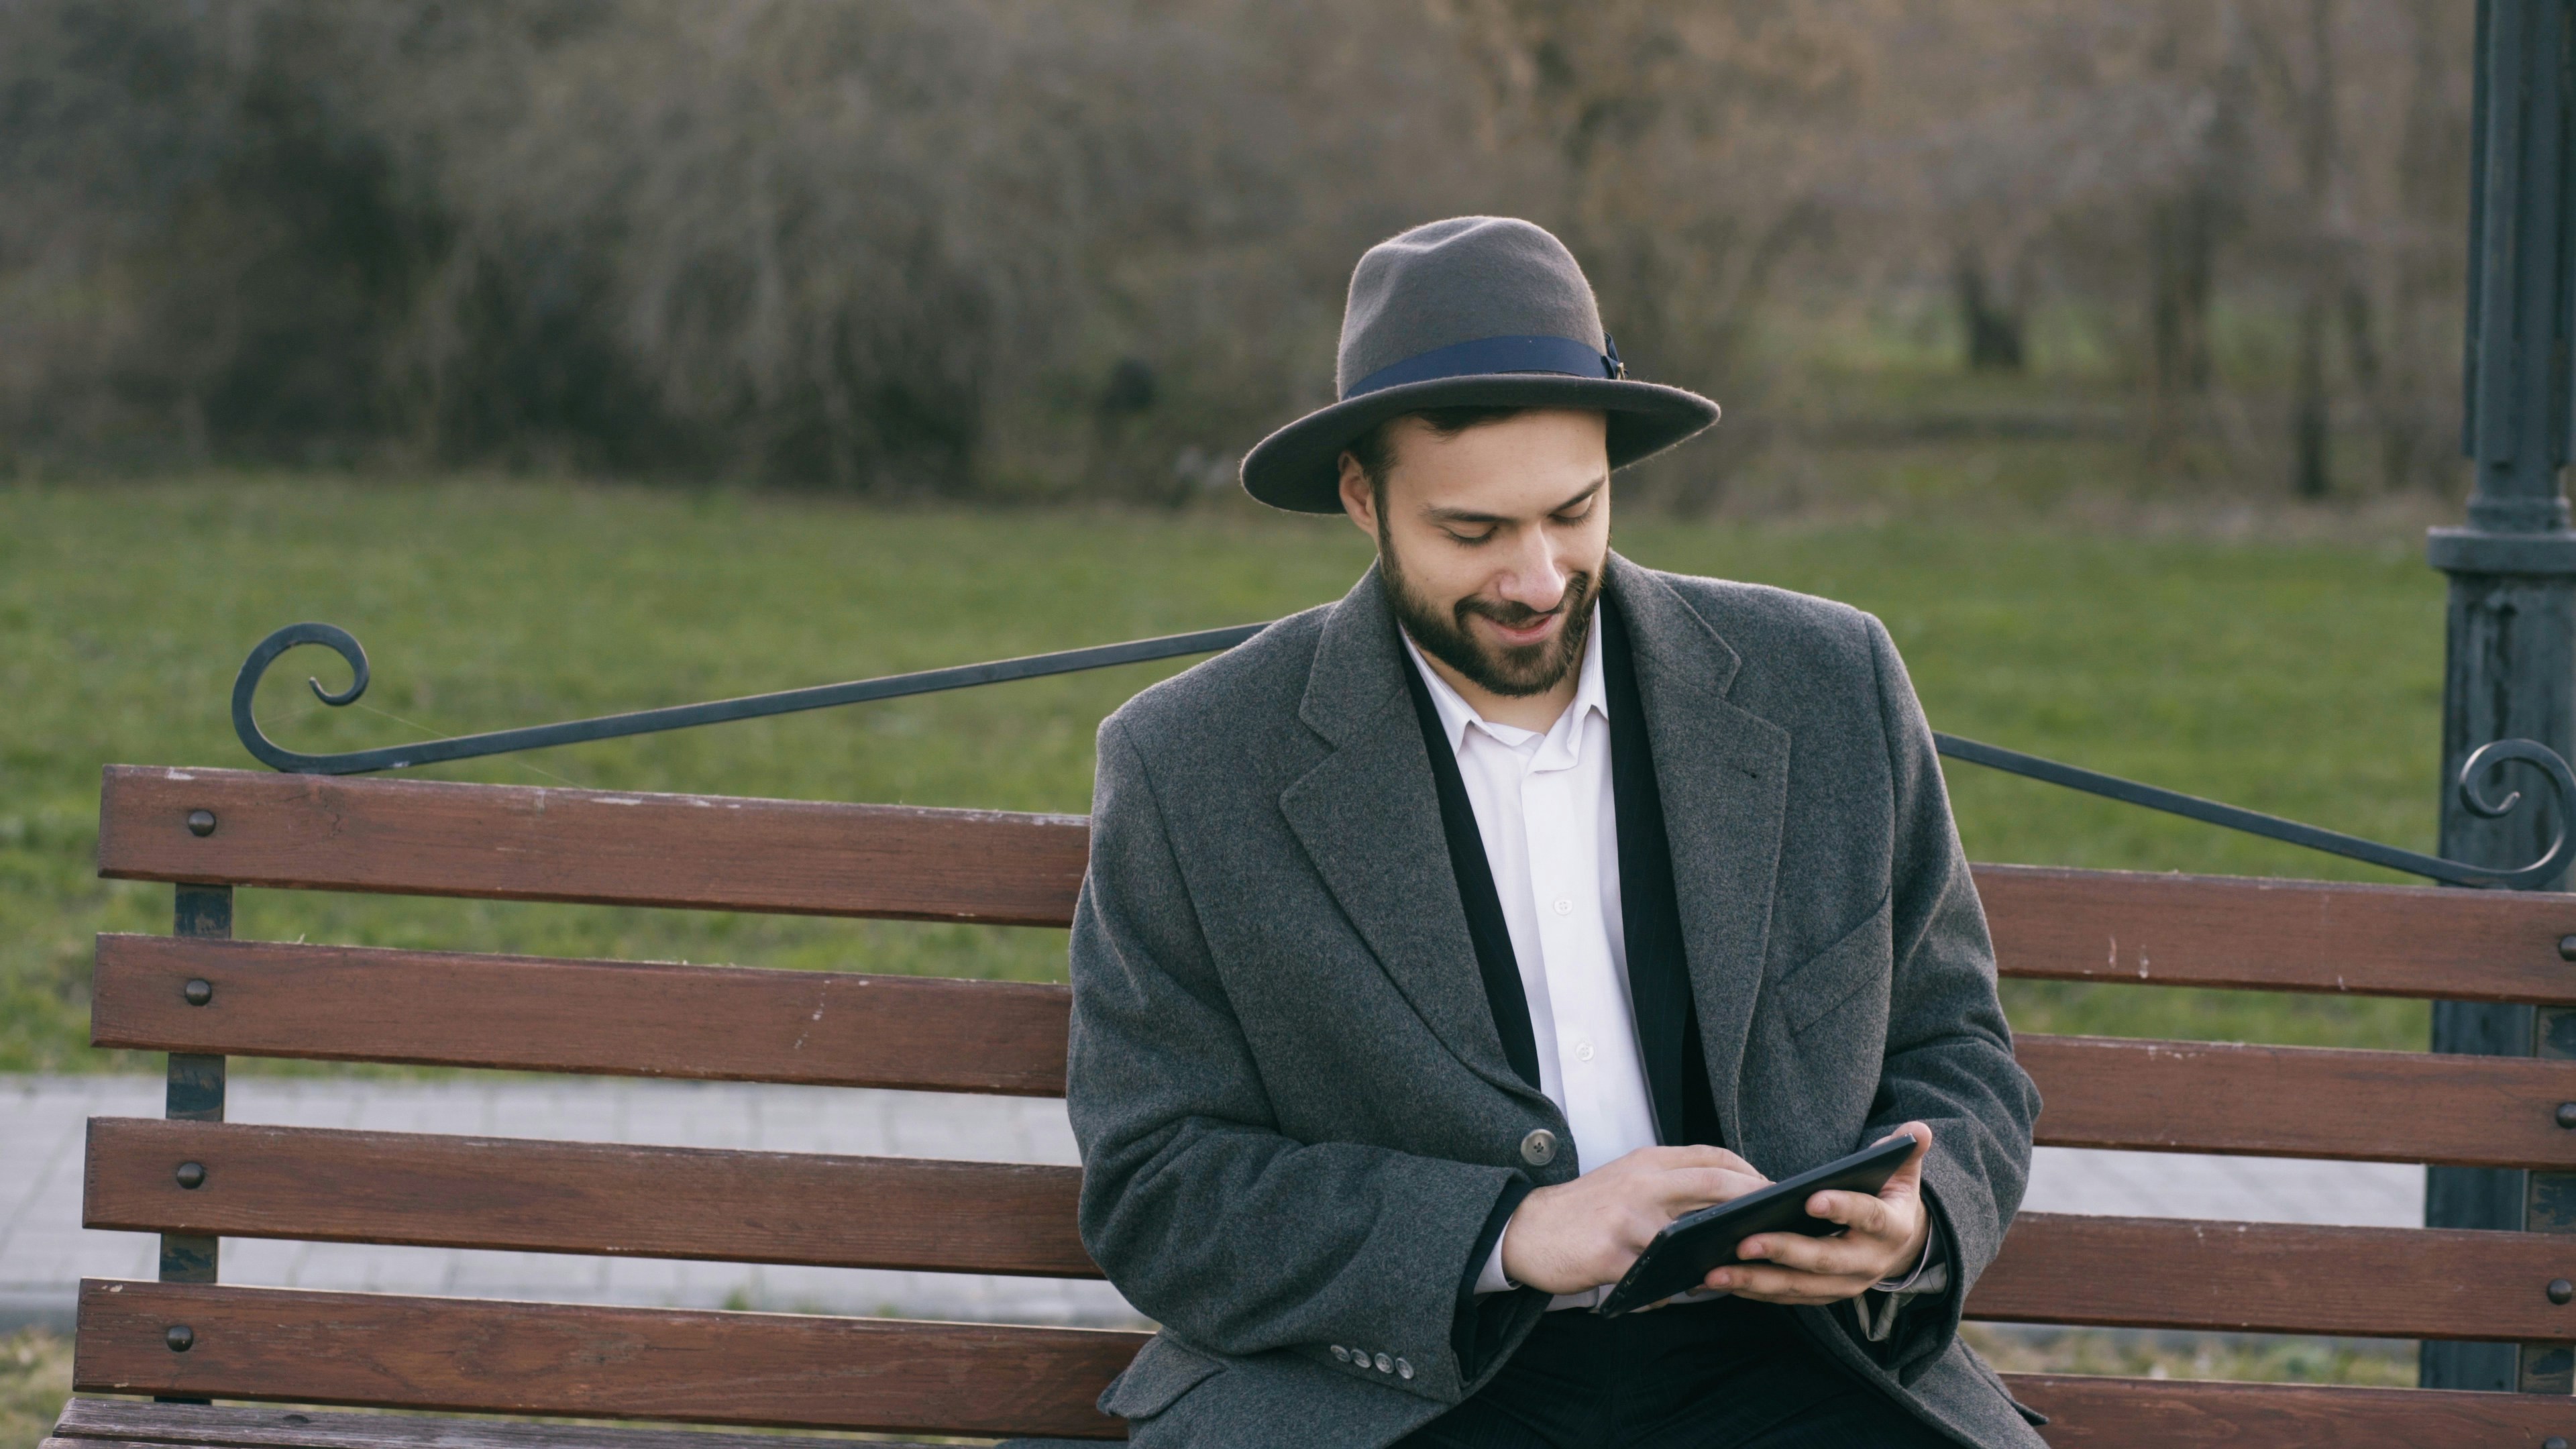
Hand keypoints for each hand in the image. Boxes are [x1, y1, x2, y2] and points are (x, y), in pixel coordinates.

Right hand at [1498, 1144, 1769, 1295]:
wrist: (1527, 1230)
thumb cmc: (1583, 1209)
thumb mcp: (1625, 1180)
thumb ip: (1667, 1183)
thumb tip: (1721, 1201)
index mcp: (1646, 1163)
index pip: (1710, 1156)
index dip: (1747, 1171)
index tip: (1771, 1189)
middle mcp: (1641, 1184)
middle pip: (1715, 1184)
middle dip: (1754, 1200)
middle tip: (1777, 1220)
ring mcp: (1627, 1219)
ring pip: (1692, 1234)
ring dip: (1717, 1253)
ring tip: (1734, 1266)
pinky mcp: (1611, 1255)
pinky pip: (1655, 1278)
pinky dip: (1668, 1290)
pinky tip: (1672, 1294)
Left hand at [1706, 1123, 1932, 1305]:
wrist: (1900, 1244)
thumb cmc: (1888, 1197)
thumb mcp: (1903, 1173)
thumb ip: (1907, 1151)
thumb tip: (1918, 1130)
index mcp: (1891, 1228)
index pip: (1869, 1217)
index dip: (1843, 1208)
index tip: (1811, 1199)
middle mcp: (1869, 1262)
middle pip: (1825, 1260)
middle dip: (1784, 1251)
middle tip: (1744, 1242)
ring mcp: (1845, 1284)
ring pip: (1799, 1286)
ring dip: (1756, 1281)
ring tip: (1716, 1272)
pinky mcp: (1823, 1295)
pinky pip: (1786, 1298)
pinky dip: (1754, 1292)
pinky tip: (1720, 1282)